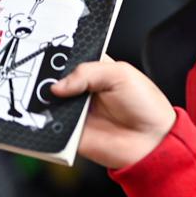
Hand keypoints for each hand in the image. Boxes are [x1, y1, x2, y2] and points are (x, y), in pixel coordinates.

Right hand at [51, 57, 175, 168]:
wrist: (152, 141)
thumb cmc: (146, 105)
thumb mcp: (121, 74)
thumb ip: (88, 72)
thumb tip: (58, 85)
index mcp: (93, 71)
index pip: (67, 59)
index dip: (56, 57)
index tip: (45, 55)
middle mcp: (80, 90)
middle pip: (52, 81)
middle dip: (45, 79)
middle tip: (44, 79)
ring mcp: (74, 112)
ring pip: (46, 103)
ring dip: (43, 101)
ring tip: (47, 98)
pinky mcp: (69, 133)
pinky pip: (49, 127)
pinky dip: (44, 123)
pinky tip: (48, 117)